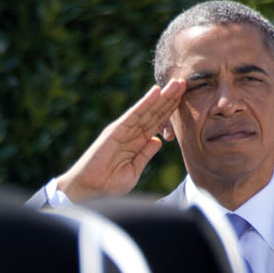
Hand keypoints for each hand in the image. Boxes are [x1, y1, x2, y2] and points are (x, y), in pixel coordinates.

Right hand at [55, 79, 185, 200]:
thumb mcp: (134, 169)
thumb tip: (158, 141)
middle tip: (184, 83)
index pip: (157, 123)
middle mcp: (131, 133)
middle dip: (170, 99)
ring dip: (162, 96)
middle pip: (154, 113)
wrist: (89, 189)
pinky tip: (156, 91)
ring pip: (147, 110)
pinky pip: (133, 114)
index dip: (170, 111)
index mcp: (137, 143)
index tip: (184, 99)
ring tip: (176, 83)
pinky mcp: (115, 130)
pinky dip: (145, 102)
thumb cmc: (109, 184)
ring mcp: (123, 130)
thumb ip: (145, 154)